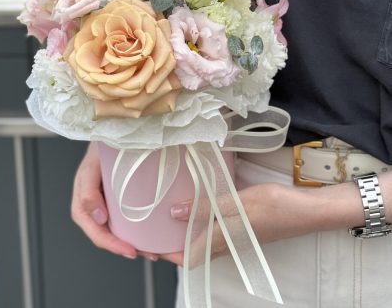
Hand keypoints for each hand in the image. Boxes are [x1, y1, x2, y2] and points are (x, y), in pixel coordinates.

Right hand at [71, 142, 158, 260]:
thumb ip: (87, 191)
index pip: (95, 230)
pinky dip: (141, 229)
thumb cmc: (101, 147)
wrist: (114, 133)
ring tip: (158, 250)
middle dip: (128, 248)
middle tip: (150, 254)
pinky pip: (129, 218)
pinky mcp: (121, 199)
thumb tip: (98, 218)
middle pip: (110, 235)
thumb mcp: (91, 167)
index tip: (130, 250)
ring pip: (121, 230)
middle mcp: (96, 206)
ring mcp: (109, 203)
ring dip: (138, 242)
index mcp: (84, 201)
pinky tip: (156, 234)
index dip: (110, 244)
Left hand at [167, 181, 366, 264]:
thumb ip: (207, 208)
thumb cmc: (277, 207)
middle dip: (173, 242)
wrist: (310, 210)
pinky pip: (216, 230)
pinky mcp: (244, 229)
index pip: (188, 257)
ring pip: (204, 240)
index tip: (150, 243)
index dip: (167, 252)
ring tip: (173, 212)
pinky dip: (203, 222)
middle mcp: (228, 244)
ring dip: (187, 232)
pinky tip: (201, 205)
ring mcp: (237, 237)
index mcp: (224, 241)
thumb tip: (174, 213)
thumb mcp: (239, 203)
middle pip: (194, 250)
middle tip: (157, 224)